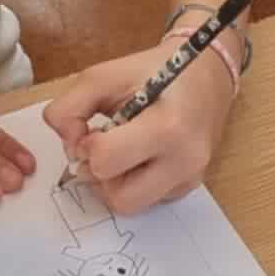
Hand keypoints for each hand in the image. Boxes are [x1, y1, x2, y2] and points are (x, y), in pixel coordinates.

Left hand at [44, 39, 237, 213]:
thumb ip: (69, 108)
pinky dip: (132, 182)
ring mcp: (190, 177)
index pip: (106, 162)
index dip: (89, 146)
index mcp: (168, 126)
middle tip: (104, 145)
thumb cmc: (155, 70)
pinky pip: (146, 200)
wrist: (206, 73)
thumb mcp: (104, 75)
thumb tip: (68, 146)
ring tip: (120, 149)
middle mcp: (185, 159)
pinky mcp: (189, 186)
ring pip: (131, 205)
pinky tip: (139, 154)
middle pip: (119, 198)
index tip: (96, 128)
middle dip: (101, 173)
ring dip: (114, 182)